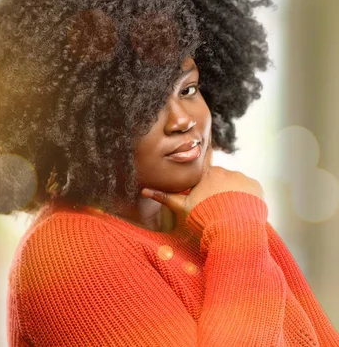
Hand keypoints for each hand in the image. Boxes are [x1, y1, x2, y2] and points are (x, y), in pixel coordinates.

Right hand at [140, 138, 263, 219]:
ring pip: (236, 184)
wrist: (233, 229)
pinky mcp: (256, 187)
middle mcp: (224, 171)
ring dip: (233, 194)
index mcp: (206, 174)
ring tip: (230, 212)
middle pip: (221, 179)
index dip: (204, 188)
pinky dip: (247, 198)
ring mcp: (242, 178)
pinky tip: (242, 211)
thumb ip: (164, 197)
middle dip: (219, 191)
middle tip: (216, 209)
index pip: (204, 176)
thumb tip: (143, 190)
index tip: (205, 199)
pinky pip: (251, 190)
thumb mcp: (182, 208)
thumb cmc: (204, 218)